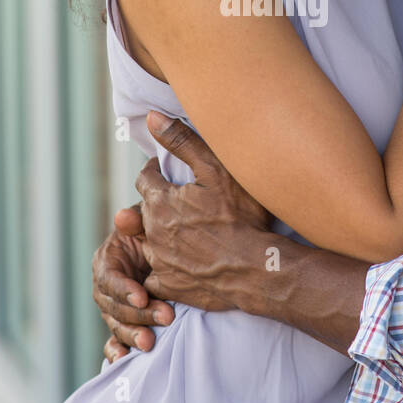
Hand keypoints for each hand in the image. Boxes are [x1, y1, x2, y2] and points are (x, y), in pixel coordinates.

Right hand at [92, 206, 175, 360]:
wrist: (174, 250)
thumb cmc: (159, 233)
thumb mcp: (149, 222)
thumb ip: (137, 221)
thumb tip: (122, 217)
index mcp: (107, 261)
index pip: (109, 278)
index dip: (123, 288)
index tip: (143, 296)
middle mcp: (106, 287)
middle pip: (114, 306)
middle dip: (138, 315)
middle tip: (166, 317)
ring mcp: (114, 308)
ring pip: (117, 325)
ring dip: (132, 335)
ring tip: (150, 343)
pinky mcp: (124, 324)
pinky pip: (115, 341)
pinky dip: (117, 352)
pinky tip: (124, 360)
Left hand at [135, 112, 270, 312]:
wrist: (257, 269)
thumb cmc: (241, 217)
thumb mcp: (216, 169)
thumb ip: (182, 141)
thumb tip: (151, 116)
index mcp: (160, 200)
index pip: (145, 178)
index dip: (156, 173)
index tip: (167, 173)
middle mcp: (153, 230)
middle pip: (145, 211)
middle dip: (159, 205)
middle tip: (182, 205)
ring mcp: (159, 261)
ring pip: (149, 244)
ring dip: (161, 238)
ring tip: (186, 236)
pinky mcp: (168, 286)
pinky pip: (156, 276)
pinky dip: (166, 270)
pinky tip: (185, 266)